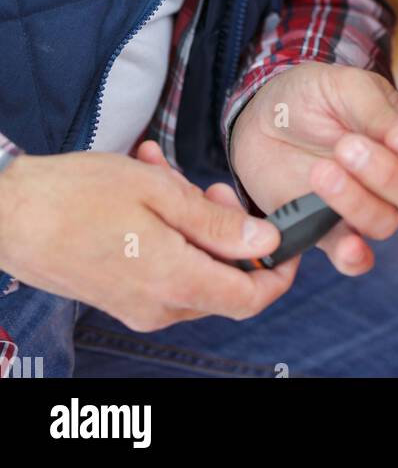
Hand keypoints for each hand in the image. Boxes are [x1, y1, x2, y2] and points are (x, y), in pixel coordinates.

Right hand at [0, 144, 298, 331]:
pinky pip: (161, 264)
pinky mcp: (118, 294)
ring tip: (166, 174)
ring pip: (192, 267)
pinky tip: (146, 184)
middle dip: (228, 230)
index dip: (278, 271)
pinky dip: (166, 229)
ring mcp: (136, 304)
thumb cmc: (77, 196)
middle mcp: (159, 306)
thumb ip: (216, 223)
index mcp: (175, 283)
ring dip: (193, 221)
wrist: (9, 215)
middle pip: (223, 281)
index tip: (286, 238)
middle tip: (209, 187)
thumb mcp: (158, 193)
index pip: (251, 298)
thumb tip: (266, 242)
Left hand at [229, 62, 397, 276]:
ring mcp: (364, 203)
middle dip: (387, 174)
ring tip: (322, 170)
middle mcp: (395, 173)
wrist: (261, 117)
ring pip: (387, 222)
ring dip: (357, 200)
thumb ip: (380, 111)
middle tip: (347, 146)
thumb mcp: (346, 86)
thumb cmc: (309, 96)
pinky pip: (355, 257)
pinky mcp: (330, 229)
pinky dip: (355, 256)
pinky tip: (347, 244)